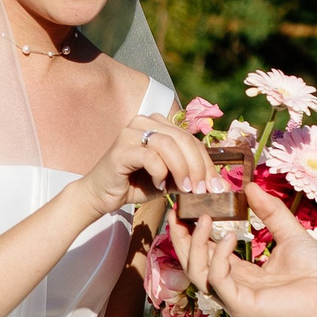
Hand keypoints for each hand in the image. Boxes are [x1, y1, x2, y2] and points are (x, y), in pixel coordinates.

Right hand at [70, 116, 215, 216]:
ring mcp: (131, 132)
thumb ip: (187, 175)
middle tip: (203, 190)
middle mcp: (144, 122)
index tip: (215, 186)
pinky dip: (160, 173)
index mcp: (158, 124)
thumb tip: (216, 183)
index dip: (207, 162)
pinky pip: (151, 157)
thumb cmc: (134, 185)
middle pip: (183, 139)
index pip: (191, 139)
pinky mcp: (121, 148)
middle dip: (198, 167)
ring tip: (184, 189)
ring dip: (182, 169)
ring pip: (169, 145)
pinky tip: (159, 186)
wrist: (101, 195)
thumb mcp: (168, 179)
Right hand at [171, 189, 316, 316]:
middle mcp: (233, 289)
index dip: (193, 231)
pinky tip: (228, 236)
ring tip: (204, 217)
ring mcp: (234, 300)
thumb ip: (269, 211)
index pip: (207, 253)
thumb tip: (250, 186)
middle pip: (193, 264)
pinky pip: (217, 281)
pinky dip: (218, 257)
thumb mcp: (289, 232)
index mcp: (242, 275)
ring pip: (197, 273)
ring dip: (195, 244)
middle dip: (181, 238)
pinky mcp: (241, 307)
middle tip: (178, 211)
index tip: (187, 208)